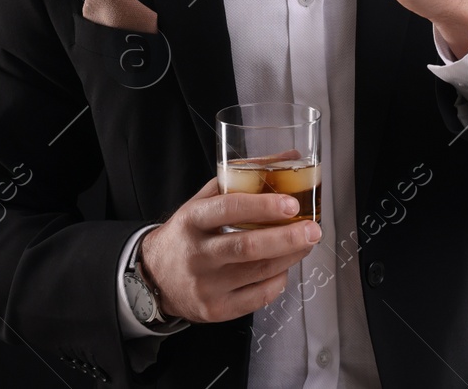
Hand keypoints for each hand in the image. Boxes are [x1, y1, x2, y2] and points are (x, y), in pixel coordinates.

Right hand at [140, 176, 320, 323]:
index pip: (228, 210)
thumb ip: (241, 178)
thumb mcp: (203, 201)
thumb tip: (289, 156)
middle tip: (313, 229)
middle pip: (247, 247)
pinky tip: (284, 268)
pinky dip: (277, 281)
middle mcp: (197, 254)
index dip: (263, 206)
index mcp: (192, 219)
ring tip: (306, 243)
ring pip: (257, 272)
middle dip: (286, 238)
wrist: (155, 278)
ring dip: (289, 257)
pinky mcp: (215, 310)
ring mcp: (205, 285)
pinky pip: (256, 297)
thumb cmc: (188, 233)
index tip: (291, 204)